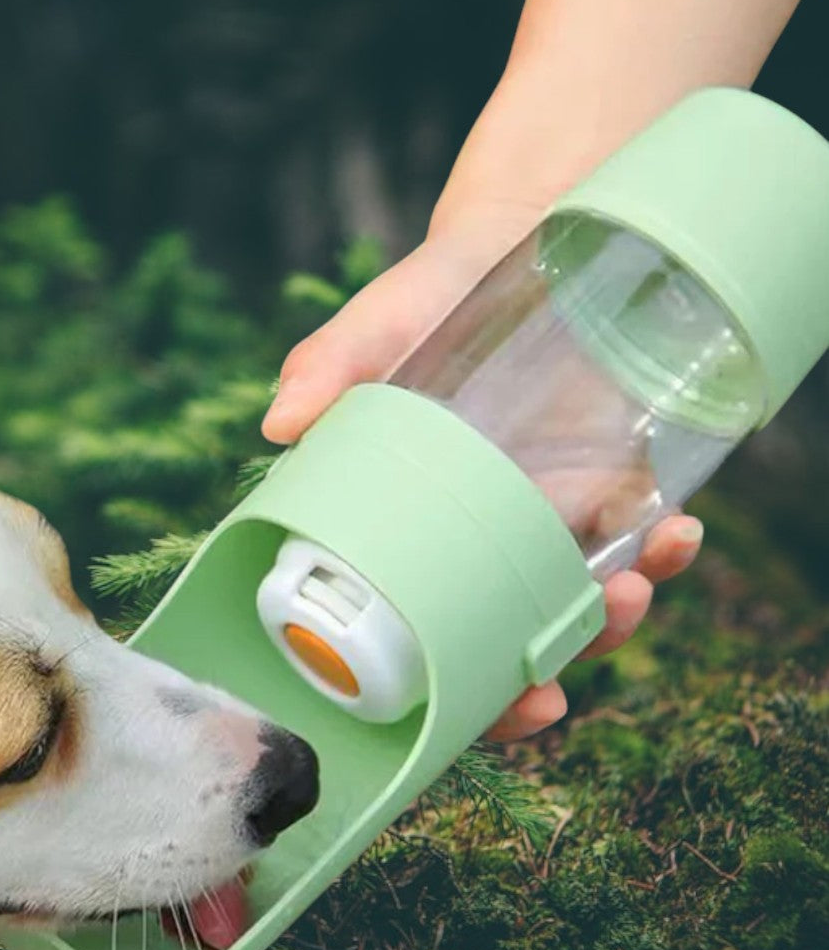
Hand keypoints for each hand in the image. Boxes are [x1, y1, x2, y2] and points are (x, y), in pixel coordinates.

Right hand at [261, 210, 703, 741]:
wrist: (519, 237)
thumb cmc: (428, 295)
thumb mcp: (377, 326)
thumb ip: (330, 366)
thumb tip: (279, 423)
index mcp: (414, 529)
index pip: (432, 636)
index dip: (470, 698)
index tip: (515, 711)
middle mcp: (480, 538)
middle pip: (510, 643)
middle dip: (544, 678)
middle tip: (557, 684)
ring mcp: (548, 514)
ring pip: (582, 605)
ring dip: (613, 621)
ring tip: (628, 588)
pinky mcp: (607, 478)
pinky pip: (641, 539)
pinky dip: (662, 552)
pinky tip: (671, 537)